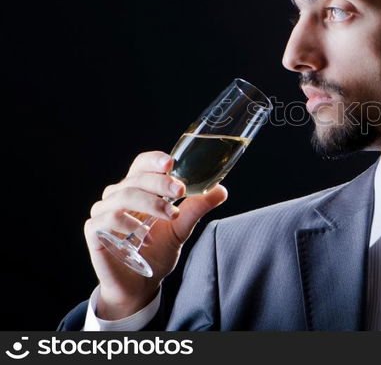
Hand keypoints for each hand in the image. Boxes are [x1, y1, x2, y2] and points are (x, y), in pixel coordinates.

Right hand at [84, 151, 227, 319]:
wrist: (141, 284)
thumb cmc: (158, 251)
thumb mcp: (182, 227)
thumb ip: (197, 208)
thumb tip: (221, 190)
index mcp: (139, 189)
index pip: (142, 164)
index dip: (154, 160)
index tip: (171, 164)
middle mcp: (118, 196)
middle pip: (136, 178)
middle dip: (160, 182)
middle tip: (180, 190)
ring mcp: (104, 213)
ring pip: (123, 196)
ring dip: (149, 202)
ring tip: (169, 215)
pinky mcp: (95, 232)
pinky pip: (106, 219)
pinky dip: (125, 222)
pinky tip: (142, 232)